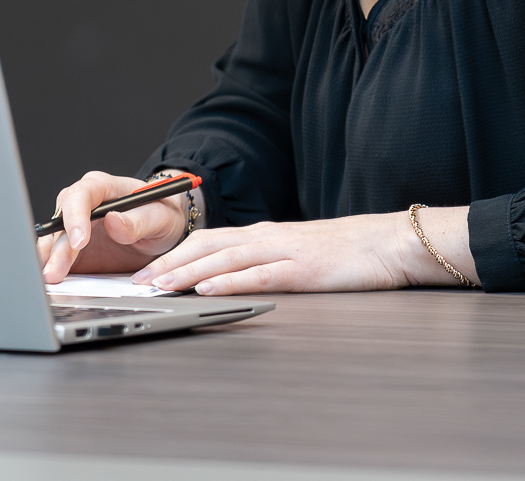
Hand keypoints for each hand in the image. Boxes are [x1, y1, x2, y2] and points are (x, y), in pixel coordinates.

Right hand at [36, 171, 189, 283]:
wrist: (162, 230)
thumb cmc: (161, 214)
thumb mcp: (160, 217)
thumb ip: (139, 220)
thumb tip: (113, 221)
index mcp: (103, 187)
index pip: (81, 195)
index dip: (75, 217)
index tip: (79, 241)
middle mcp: (83, 204)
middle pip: (61, 220)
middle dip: (57, 248)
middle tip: (56, 271)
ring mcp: (75, 227)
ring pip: (53, 240)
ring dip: (49, 260)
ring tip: (48, 280)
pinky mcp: (73, 249)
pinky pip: (57, 256)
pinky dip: (52, 268)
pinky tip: (50, 282)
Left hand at [128, 208, 476, 294]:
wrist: (387, 243)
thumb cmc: (343, 252)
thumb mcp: (294, 253)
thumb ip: (262, 262)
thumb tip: (228, 279)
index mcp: (262, 234)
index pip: (206, 240)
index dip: (171, 255)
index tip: (144, 272)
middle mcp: (265, 237)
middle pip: (205, 246)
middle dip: (167, 264)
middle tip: (136, 282)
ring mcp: (282, 251)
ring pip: (224, 259)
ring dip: (187, 273)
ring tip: (160, 286)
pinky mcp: (300, 270)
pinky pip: (257, 275)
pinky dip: (228, 281)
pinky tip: (207, 289)